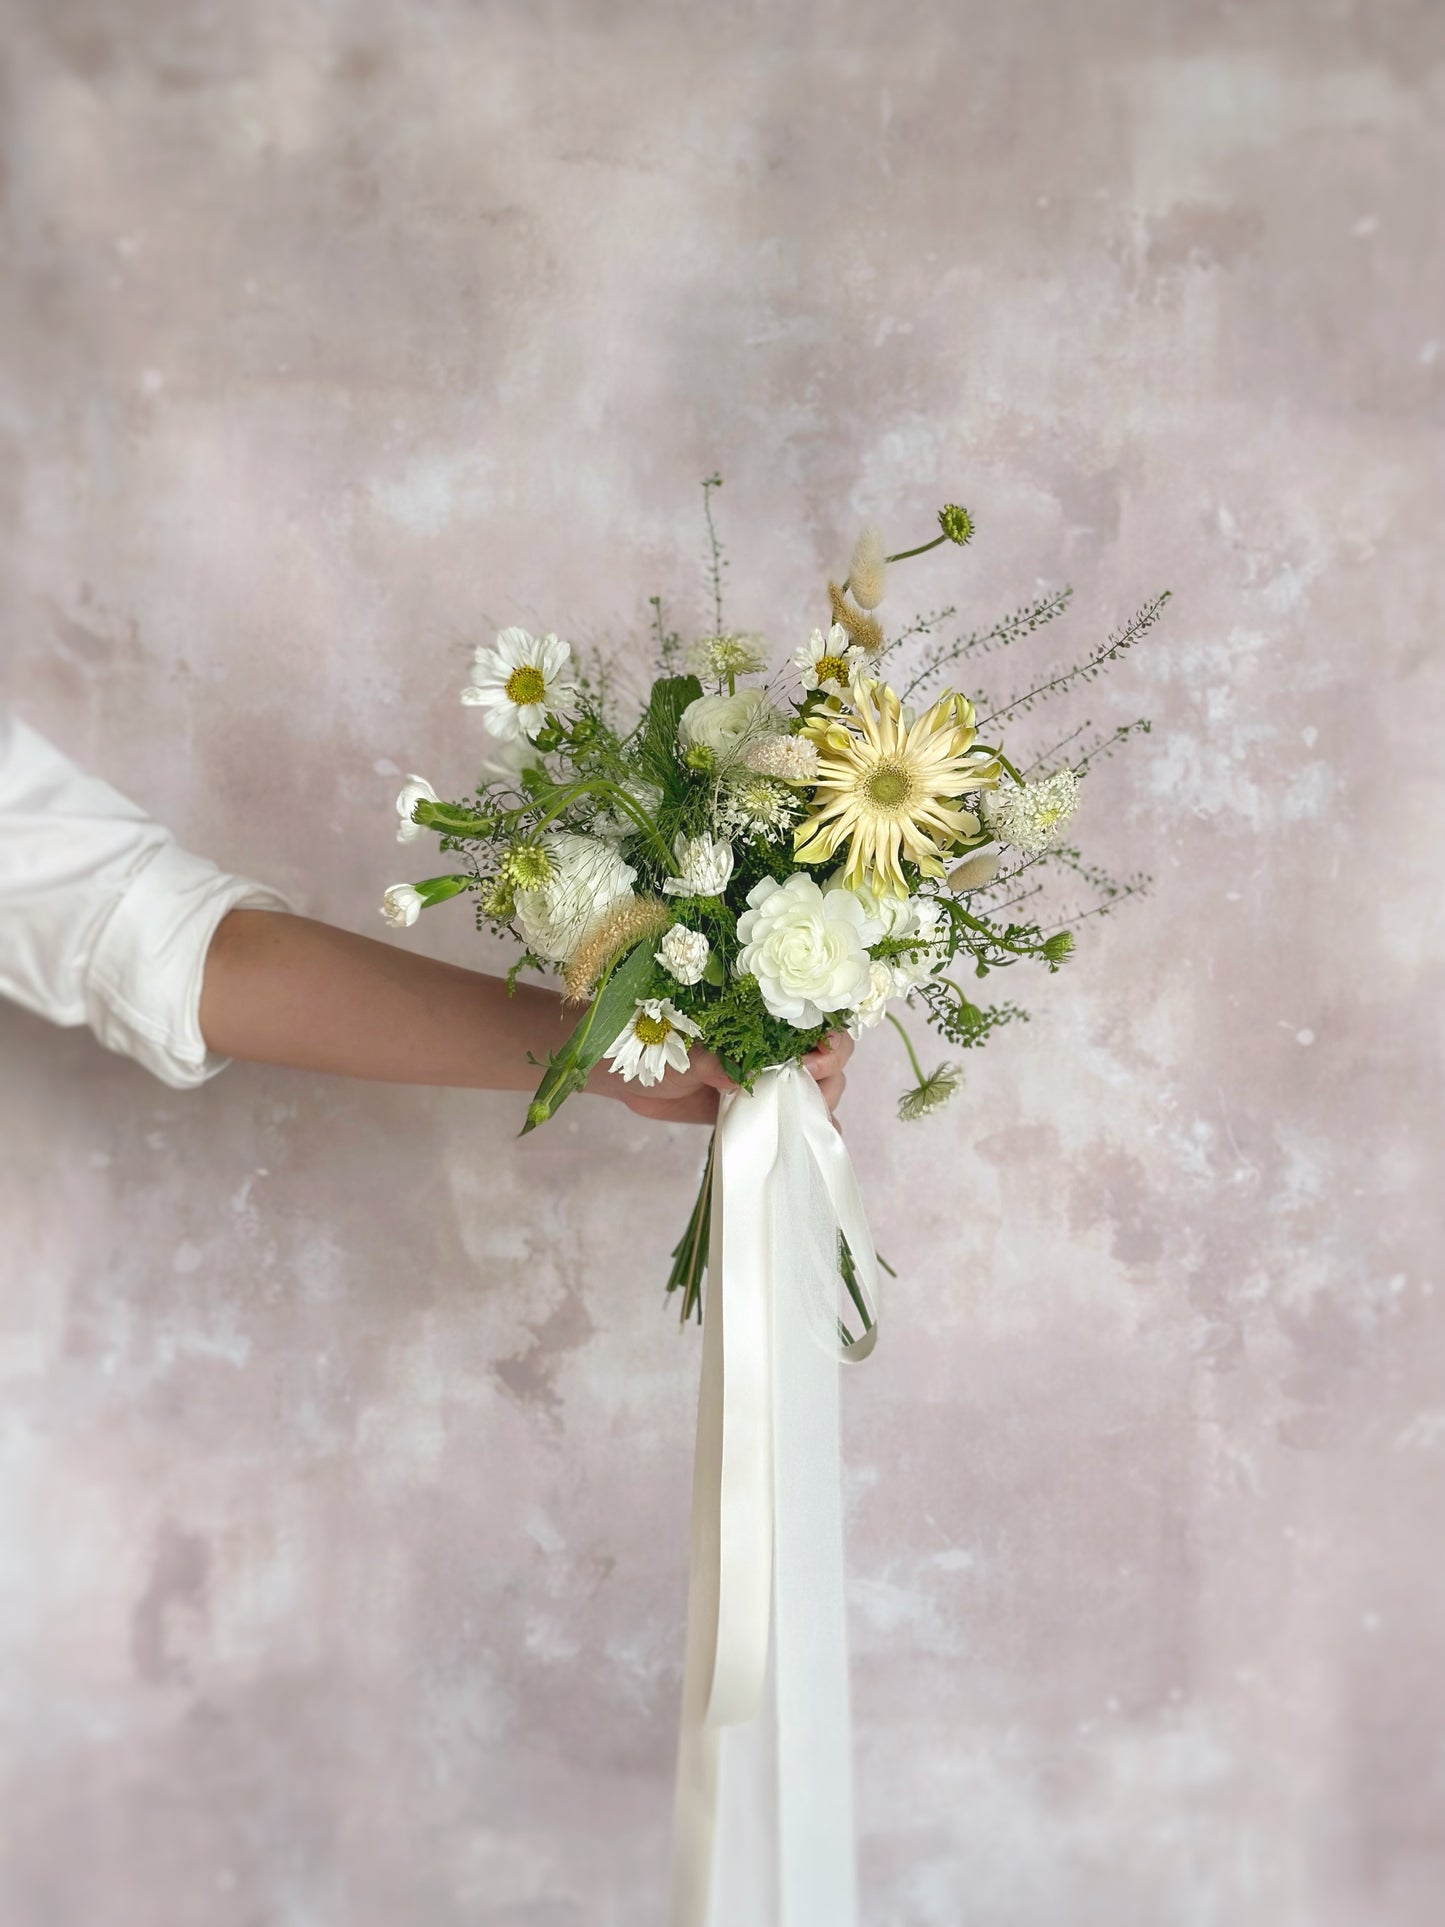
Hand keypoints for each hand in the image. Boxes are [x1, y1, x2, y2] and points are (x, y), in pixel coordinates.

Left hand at [600, 1032, 853, 1125]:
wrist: (620, 1072)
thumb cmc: (650, 1043)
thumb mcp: (682, 1048)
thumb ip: (712, 1061)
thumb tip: (739, 1079)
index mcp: (760, 1018)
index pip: (815, 1021)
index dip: (826, 1040)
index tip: (811, 1060)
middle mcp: (770, 1046)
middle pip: (827, 1059)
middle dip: (828, 1078)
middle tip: (809, 1097)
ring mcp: (765, 1079)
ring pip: (814, 1090)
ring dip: (821, 1108)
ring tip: (817, 1127)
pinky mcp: (752, 1108)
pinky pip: (787, 1118)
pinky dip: (807, 1130)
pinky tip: (816, 1144)